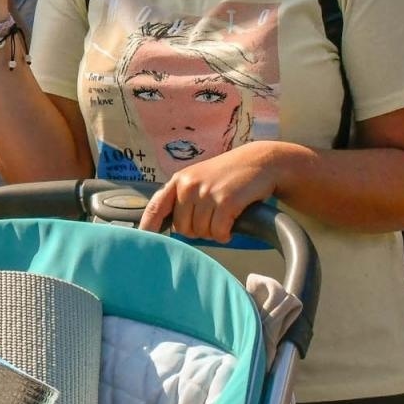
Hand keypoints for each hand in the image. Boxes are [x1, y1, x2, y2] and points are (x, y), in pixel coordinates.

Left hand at [138, 143, 281, 242]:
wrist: (260, 161)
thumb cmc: (229, 175)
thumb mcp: (199, 179)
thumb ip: (183, 197)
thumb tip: (171, 227)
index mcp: (178, 180)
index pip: (156, 207)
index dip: (147, 227)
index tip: (143, 241)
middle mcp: (188, 185)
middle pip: (182, 228)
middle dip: (197, 231)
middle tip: (212, 220)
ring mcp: (207, 192)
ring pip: (201, 232)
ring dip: (213, 232)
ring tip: (223, 217)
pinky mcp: (226, 201)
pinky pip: (218, 233)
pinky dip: (225, 235)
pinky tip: (231, 225)